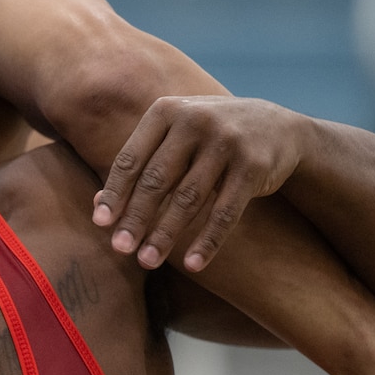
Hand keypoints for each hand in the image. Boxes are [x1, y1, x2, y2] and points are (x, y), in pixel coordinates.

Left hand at [91, 96, 308, 271]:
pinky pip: (225, 212)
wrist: (277, 128)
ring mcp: (227, 141)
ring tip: (147, 261)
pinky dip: (207, 241)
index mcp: (166, 110)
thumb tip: (97, 204)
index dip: (114, 192)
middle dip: (136, 218)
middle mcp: (195, 120)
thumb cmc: (209, 138)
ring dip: (165, 234)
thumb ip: (140, 164)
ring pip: (188, 198)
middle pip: (156, 180)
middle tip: (120, 249)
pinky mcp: (253, 166)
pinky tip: (192, 264)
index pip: (131, 158)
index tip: (100, 223)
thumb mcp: (174, 139)